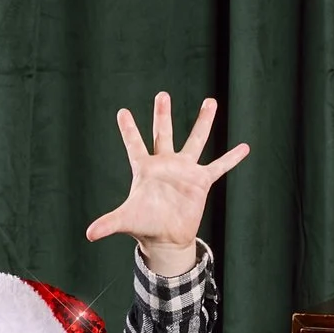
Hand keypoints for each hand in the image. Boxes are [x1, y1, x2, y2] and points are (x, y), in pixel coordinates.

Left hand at [86, 92, 247, 275]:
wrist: (166, 238)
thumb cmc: (145, 226)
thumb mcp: (126, 220)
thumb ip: (108, 223)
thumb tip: (88, 234)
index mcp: (145, 170)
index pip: (135, 145)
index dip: (129, 129)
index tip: (122, 111)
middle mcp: (165, 165)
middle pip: (164, 133)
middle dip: (163, 114)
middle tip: (162, 94)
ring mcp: (184, 170)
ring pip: (195, 140)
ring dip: (203, 121)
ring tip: (211, 101)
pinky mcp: (201, 181)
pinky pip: (219, 166)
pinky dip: (231, 158)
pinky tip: (244, 147)